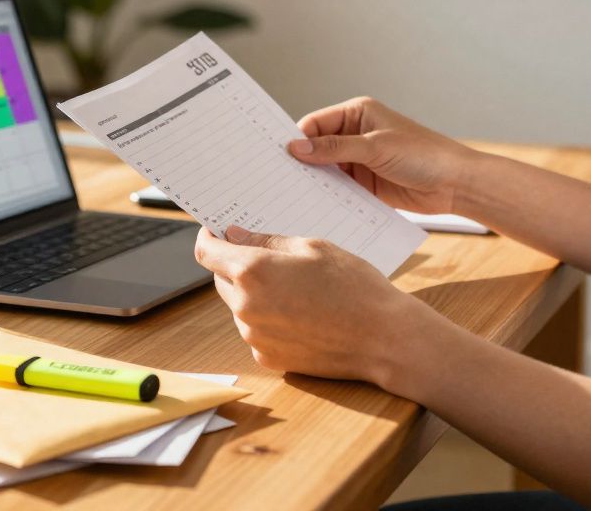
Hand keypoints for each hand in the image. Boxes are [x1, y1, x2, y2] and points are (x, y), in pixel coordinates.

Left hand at [193, 225, 438, 387]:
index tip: (216, 233)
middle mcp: (246, 306)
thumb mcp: (312, 247)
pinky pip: (256, 331)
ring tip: (298, 292)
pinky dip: (269, 320)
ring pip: (240, 306)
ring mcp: (254, 336)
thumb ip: (266, 240)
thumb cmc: (354, 286)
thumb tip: (233, 235)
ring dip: (256, 295)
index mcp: (253, 271)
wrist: (383, 338)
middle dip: (237, 266)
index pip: (207, 252)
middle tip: (273, 261)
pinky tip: (302, 315)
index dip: (209, 238)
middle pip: (221, 279)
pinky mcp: (267, 357)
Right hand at [290, 97, 475, 214]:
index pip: (315, 124)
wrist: (455, 184)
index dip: (297, 139)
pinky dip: (328, 195)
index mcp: (357, 113)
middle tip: (279, 178)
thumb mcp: (375, 148)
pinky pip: (338, 188)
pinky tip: (314, 205)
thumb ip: (335, 148)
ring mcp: (359, 160)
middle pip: (317, 147)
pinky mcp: (364, 183)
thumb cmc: (424, 155)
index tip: (277, 156)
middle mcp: (355, 134)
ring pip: (326, 170)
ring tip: (292, 195)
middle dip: (303, 161)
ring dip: (314, 181)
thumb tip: (296, 147)